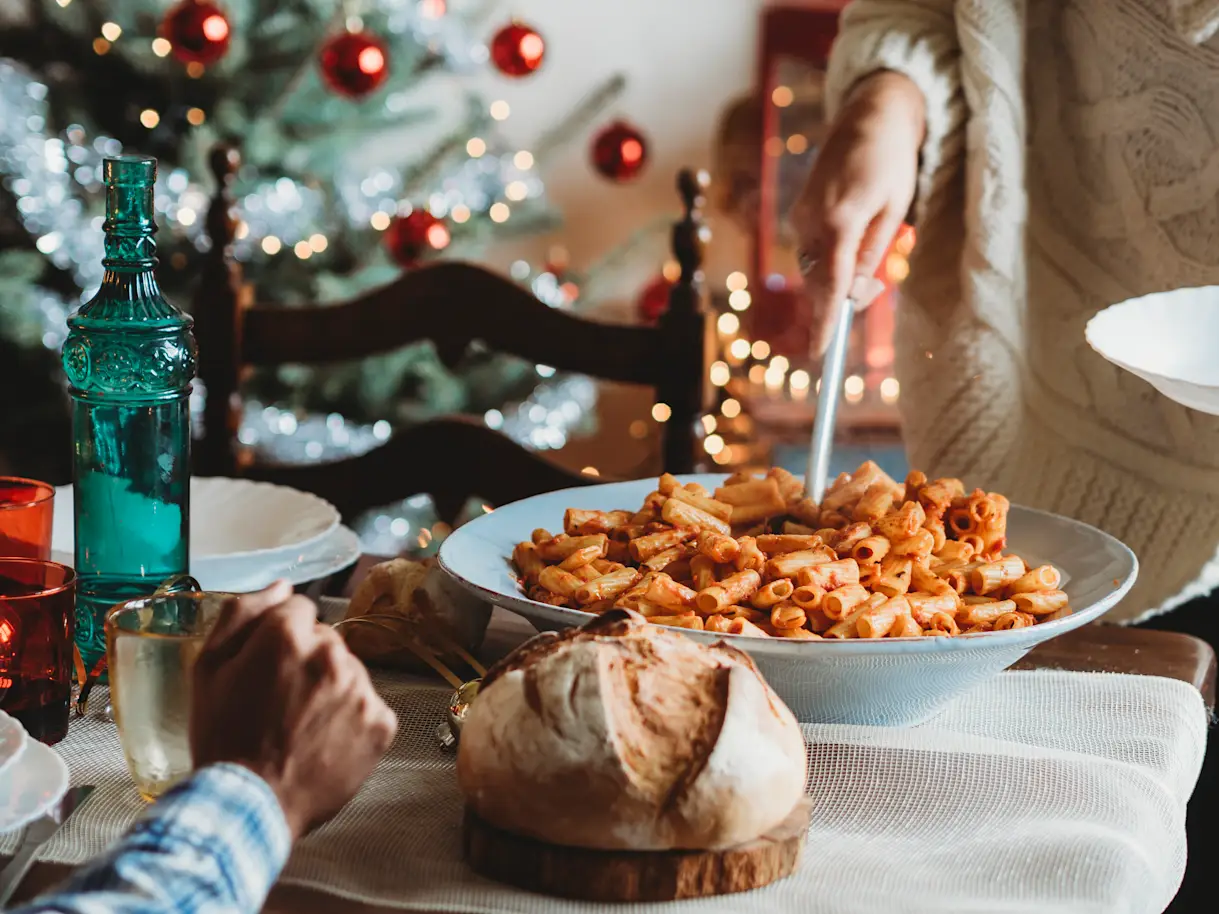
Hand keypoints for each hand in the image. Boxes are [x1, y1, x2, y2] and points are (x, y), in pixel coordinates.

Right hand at [190, 580, 397, 838]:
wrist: (248, 806)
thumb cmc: (223, 738)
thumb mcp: (208, 670)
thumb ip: (242, 615)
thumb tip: (280, 585)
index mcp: (287, 636)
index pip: (299, 610)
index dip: (280, 638)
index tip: (268, 668)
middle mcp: (331, 655)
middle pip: (326, 641)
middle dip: (307, 662)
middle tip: (280, 704)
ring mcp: (361, 689)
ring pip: (349, 673)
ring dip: (331, 691)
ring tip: (301, 727)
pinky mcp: (381, 722)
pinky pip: (370, 707)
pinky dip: (353, 721)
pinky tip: (325, 742)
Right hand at [792, 71, 923, 350]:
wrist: (869, 116)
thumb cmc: (891, 161)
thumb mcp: (895, 210)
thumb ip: (871, 254)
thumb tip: (855, 295)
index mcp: (841, 221)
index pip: (832, 284)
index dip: (826, 321)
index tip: (822, 352)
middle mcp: (811, 220)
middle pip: (819, 282)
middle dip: (838, 298)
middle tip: (869, 293)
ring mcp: (801, 215)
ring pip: (814, 268)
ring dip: (835, 277)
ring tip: (866, 258)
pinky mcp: (799, 211)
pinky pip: (811, 251)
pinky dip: (829, 260)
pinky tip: (850, 244)